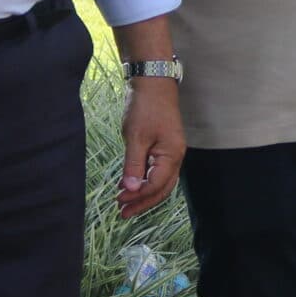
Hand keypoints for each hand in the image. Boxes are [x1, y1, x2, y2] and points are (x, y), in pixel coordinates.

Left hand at [118, 79, 184, 218]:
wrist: (154, 83)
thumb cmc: (146, 107)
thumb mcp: (136, 137)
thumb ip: (133, 164)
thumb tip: (130, 188)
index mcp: (172, 155)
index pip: (156, 185)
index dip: (138, 196)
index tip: (119, 201)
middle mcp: (176, 157)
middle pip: (162, 188)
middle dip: (143, 202)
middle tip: (122, 213)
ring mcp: (171, 152)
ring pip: (160, 181)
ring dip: (142, 193)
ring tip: (123, 203)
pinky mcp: (164, 147)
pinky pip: (156, 171)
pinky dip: (143, 180)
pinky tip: (128, 184)